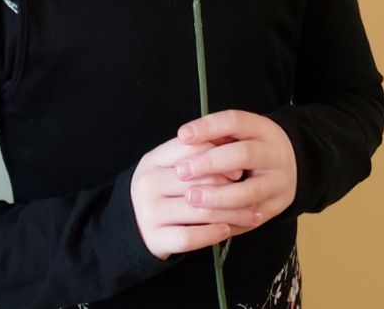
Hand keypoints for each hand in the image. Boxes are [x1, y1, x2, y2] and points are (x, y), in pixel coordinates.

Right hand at [130, 136, 255, 260]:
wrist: (131, 225)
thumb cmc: (162, 190)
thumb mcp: (170, 167)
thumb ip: (195, 154)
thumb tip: (232, 144)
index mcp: (152, 160)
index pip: (189, 149)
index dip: (217, 156)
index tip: (239, 169)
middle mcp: (148, 183)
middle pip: (197, 180)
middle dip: (229, 187)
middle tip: (251, 192)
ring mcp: (149, 212)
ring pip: (199, 210)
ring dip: (230, 213)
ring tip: (251, 215)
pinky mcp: (154, 238)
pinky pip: (190, 237)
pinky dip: (212, 234)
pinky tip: (227, 230)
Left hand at [175, 109, 297, 237]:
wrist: (293, 165)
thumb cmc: (253, 145)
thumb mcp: (241, 132)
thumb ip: (217, 136)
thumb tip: (184, 142)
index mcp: (262, 129)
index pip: (235, 121)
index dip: (208, 127)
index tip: (183, 135)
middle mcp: (274, 155)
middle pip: (243, 155)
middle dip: (210, 163)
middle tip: (182, 171)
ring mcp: (277, 184)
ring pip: (248, 193)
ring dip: (217, 197)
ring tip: (190, 198)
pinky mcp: (274, 209)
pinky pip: (249, 218)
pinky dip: (226, 220)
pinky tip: (204, 221)